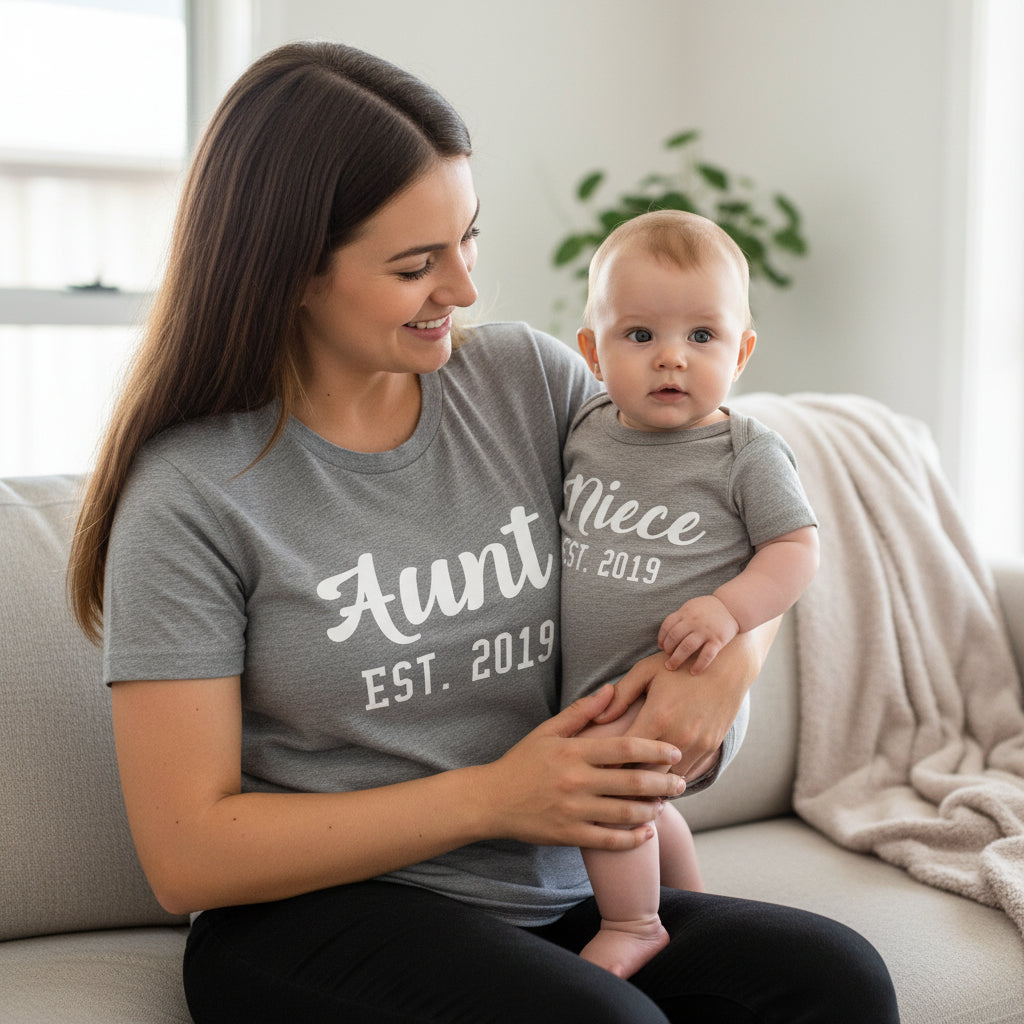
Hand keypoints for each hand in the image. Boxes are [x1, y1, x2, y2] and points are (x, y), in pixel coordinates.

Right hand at [480, 685, 685, 850]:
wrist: (491, 799)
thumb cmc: (522, 762)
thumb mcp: (548, 731)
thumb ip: (582, 712)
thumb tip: (611, 689)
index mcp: (573, 752)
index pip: (623, 748)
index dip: (653, 749)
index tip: (674, 751)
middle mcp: (576, 781)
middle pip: (631, 782)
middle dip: (663, 783)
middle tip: (682, 783)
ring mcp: (572, 810)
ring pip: (624, 813)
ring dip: (651, 809)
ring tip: (665, 805)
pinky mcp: (568, 835)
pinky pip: (608, 840)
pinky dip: (632, 838)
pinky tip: (646, 833)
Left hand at [595, 620, 778, 778]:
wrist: (727, 664)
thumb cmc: (680, 663)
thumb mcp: (646, 671)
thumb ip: (620, 695)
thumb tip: (597, 720)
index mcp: (657, 717)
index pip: (625, 754)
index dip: (608, 764)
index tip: (594, 769)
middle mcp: (678, 735)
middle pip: (645, 774)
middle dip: (626, 780)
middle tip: (608, 785)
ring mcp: (697, 744)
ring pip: (667, 779)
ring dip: (650, 783)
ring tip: (631, 785)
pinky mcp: (710, 748)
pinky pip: (686, 774)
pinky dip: (671, 778)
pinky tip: (657, 777)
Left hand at [659, 595, 739, 672]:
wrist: (732, 606)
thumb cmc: (708, 609)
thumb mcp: (691, 607)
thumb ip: (680, 618)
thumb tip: (665, 636)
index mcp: (685, 612)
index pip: (667, 625)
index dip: (661, 638)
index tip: (661, 646)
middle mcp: (694, 621)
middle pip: (674, 637)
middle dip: (667, 649)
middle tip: (667, 658)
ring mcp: (706, 631)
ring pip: (687, 647)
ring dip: (676, 659)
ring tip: (671, 666)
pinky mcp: (718, 640)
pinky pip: (706, 655)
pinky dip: (699, 665)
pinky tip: (693, 672)